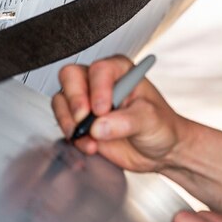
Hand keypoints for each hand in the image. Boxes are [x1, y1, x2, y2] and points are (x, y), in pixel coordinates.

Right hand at [53, 55, 186, 172]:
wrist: (160, 151)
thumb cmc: (161, 126)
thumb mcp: (150, 120)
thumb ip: (126, 122)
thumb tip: (98, 127)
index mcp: (120, 71)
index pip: (99, 69)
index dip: (97, 89)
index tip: (102, 110)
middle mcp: (100, 82)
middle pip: (70, 77)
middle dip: (74, 101)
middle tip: (84, 120)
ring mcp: (87, 101)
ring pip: (61, 100)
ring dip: (70, 122)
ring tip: (91, 140)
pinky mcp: (80, 122)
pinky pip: (63, 123)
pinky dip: (73, 137)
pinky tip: (91, 147)